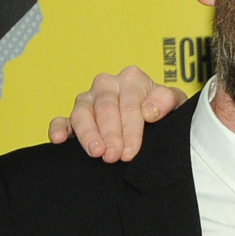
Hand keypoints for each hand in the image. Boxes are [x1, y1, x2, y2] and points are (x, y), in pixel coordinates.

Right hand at [45, 67, 184, 162]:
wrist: (156, 119)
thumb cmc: (165, 111)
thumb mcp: (175, 104)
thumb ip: (167, 101)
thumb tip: (149, 112)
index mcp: (132, 79)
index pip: (130, 105)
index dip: (130, 130)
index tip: (131, 151)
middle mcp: (108, 85)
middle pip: (106, 109)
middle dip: (110, 135)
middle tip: (113, 156)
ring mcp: (89, 99)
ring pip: (82, 112)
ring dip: (88, 134)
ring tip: (96, 152)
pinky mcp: (75, 116)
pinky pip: (63, 119)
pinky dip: (58, 128)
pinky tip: (59, 140)